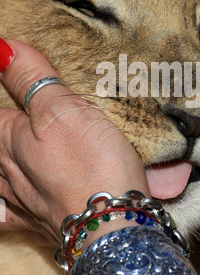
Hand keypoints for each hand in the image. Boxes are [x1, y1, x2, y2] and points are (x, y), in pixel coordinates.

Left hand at [0, 39, 149, 244]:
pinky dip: (2, 203)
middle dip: (9, 121)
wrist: (115, 226)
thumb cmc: (91, 166)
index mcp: (10, 137)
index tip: (10, 71)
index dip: (5, 84)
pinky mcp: (41, 219)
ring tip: (19, 145)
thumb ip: (30, 78)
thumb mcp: (61, 108)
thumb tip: (2, 48)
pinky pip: (6, 212)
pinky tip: (6, 198)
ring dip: (3, 160)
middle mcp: (9, 168)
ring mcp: (22, 196)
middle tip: (37, 117)